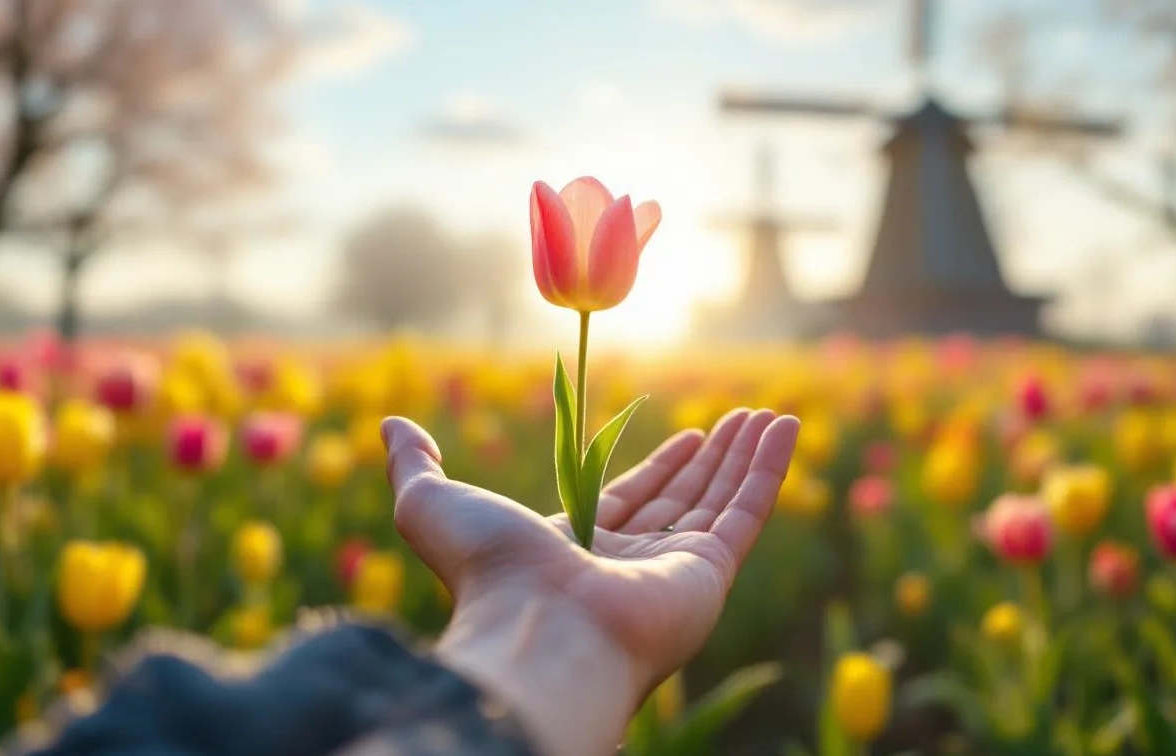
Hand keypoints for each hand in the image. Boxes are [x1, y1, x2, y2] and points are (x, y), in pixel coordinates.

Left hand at [381, 409, 798, 755]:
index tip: (688, 432)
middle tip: (739, 419)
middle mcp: (627, 564)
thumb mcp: (431, 503)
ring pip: (718, 501)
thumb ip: (416, 463)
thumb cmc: (482, 571)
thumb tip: (392, 424)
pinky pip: (745, 512)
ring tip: (770, 416)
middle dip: (711, 459)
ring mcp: (673, 572)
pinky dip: (768, 469)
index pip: (628, 499)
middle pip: (680, 499)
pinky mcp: (709, 575)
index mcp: (573, 548)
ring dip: (745, 456)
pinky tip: (783, 428)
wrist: (534, 630)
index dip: (659, 466)